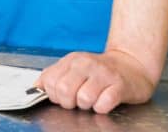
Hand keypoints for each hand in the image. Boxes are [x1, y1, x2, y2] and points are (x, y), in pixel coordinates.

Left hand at [34, 49, 156, 113]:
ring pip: (83, 98)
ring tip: (93, 100)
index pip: (49, 81)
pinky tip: (104, 101)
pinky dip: (101, 108)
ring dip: (86, 106)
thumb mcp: (74, 67)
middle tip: (77, 101)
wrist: (132, 65)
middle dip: (68, 102)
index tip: (62, 97)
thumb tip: (35, 88)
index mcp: (72, 60)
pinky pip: (103, 104)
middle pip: (64, 90)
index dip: (53, 95)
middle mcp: (86, 64)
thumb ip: (54, 75)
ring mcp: (104, 74)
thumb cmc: (100, 71)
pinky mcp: (120, 86)